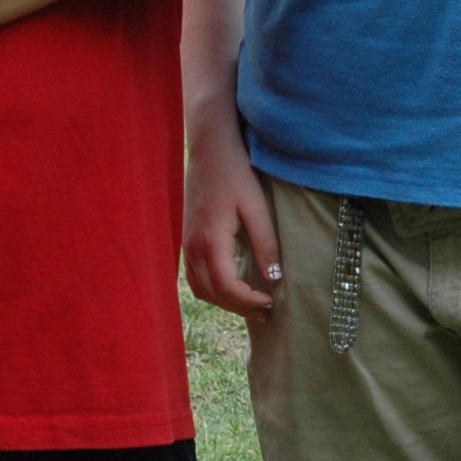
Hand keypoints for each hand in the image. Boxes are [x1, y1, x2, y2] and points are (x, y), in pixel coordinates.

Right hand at [182, 147, 280, 318]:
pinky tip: (233, 287)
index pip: (226, 287)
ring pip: (201, 289)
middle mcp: (192, 247)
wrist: (209, 150)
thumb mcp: (257, 206)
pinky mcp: (187, 240)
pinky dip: (213, 289)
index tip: (271, 302)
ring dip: (225, 301)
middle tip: (267, 310)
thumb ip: (266, 243)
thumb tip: (274, 278)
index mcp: (210, 240)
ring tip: (252, 303)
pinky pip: (195, 276)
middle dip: (239, 307)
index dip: (248, 301)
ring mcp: (186, 244)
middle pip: (212, 293)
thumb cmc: (235, 173)